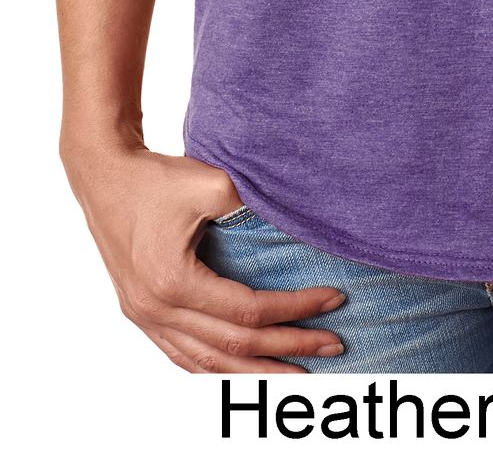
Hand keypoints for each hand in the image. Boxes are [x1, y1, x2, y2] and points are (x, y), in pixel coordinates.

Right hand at [61, 139, 346, 371]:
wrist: (103, 175)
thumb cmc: (154, 178)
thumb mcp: (209, 183)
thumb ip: (250, 207)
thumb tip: (295, 225)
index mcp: (173, 281)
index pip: (248, 310)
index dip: (296, 309)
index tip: (333, 298)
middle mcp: (156, 310)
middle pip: (234, 345)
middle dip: (288, 346)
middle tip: (334, 344)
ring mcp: (145, 318)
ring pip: (208, 362)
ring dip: (256, 371)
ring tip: (298, 372)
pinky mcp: (141, 314)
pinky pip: (184, 355)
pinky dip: (219, 367)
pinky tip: (245, 369)